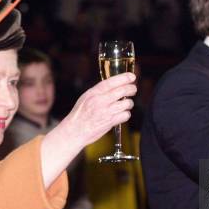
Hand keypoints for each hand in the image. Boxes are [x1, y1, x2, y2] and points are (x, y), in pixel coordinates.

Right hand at [39, 72, 135, 187]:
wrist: (75, 131)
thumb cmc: (80, 114)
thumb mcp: (85, 98)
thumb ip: (98, 91)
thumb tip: (114, 85)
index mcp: (93, 93)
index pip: (111, 82)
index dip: (124, 78)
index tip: (132, 76)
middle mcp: (100, 101)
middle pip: (122, 91)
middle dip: (131, 89)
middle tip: (133, 89)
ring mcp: (106, 112)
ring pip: (126, 103)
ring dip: (129, 103)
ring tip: (126, 104)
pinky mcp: (110, 122)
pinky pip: (125, 115)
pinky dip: (126, 114)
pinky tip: (122, 114)